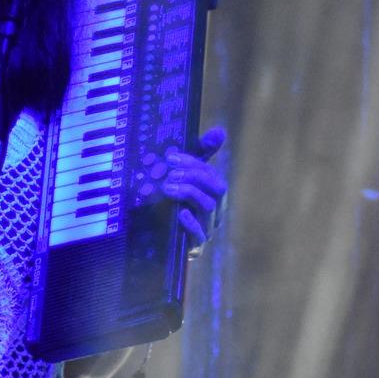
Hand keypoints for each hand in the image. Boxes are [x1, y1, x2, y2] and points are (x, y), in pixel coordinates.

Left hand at [161, 126, 227, 246]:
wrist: (158, 244)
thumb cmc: (175, 206)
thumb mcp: (185, 179)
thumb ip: (201, 155)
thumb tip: (221, 131)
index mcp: (214, 194)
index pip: (211, 174)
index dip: (194, 163)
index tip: (172, 157)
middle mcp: (215, 211)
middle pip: (218, 189)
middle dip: (195, 176)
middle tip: (171, 172)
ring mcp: (207, 229)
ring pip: (208, 206)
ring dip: (188, 193)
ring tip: (167, 186)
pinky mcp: (195, 247)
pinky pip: (199, 235)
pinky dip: (191, 222)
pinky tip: (179, 213)